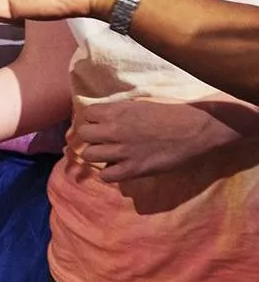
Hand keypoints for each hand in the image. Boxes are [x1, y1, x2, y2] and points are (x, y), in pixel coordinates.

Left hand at [68, 97, 252, 183]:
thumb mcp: (140, 105)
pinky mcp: (134, 169)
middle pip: (84, 134)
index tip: (103, 123)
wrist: (196, 129)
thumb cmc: (172, 113)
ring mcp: (122, 151)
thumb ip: (120, 111)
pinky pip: (107, 176)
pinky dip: (110, 173)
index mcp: (117, 111)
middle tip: (104, 140)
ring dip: (97, 154)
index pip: (88, 114)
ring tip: (109, 154)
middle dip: (92, 137)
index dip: (95, 119)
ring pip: (89, 155)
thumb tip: (104, 118)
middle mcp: (115, 130)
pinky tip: (119, 168)